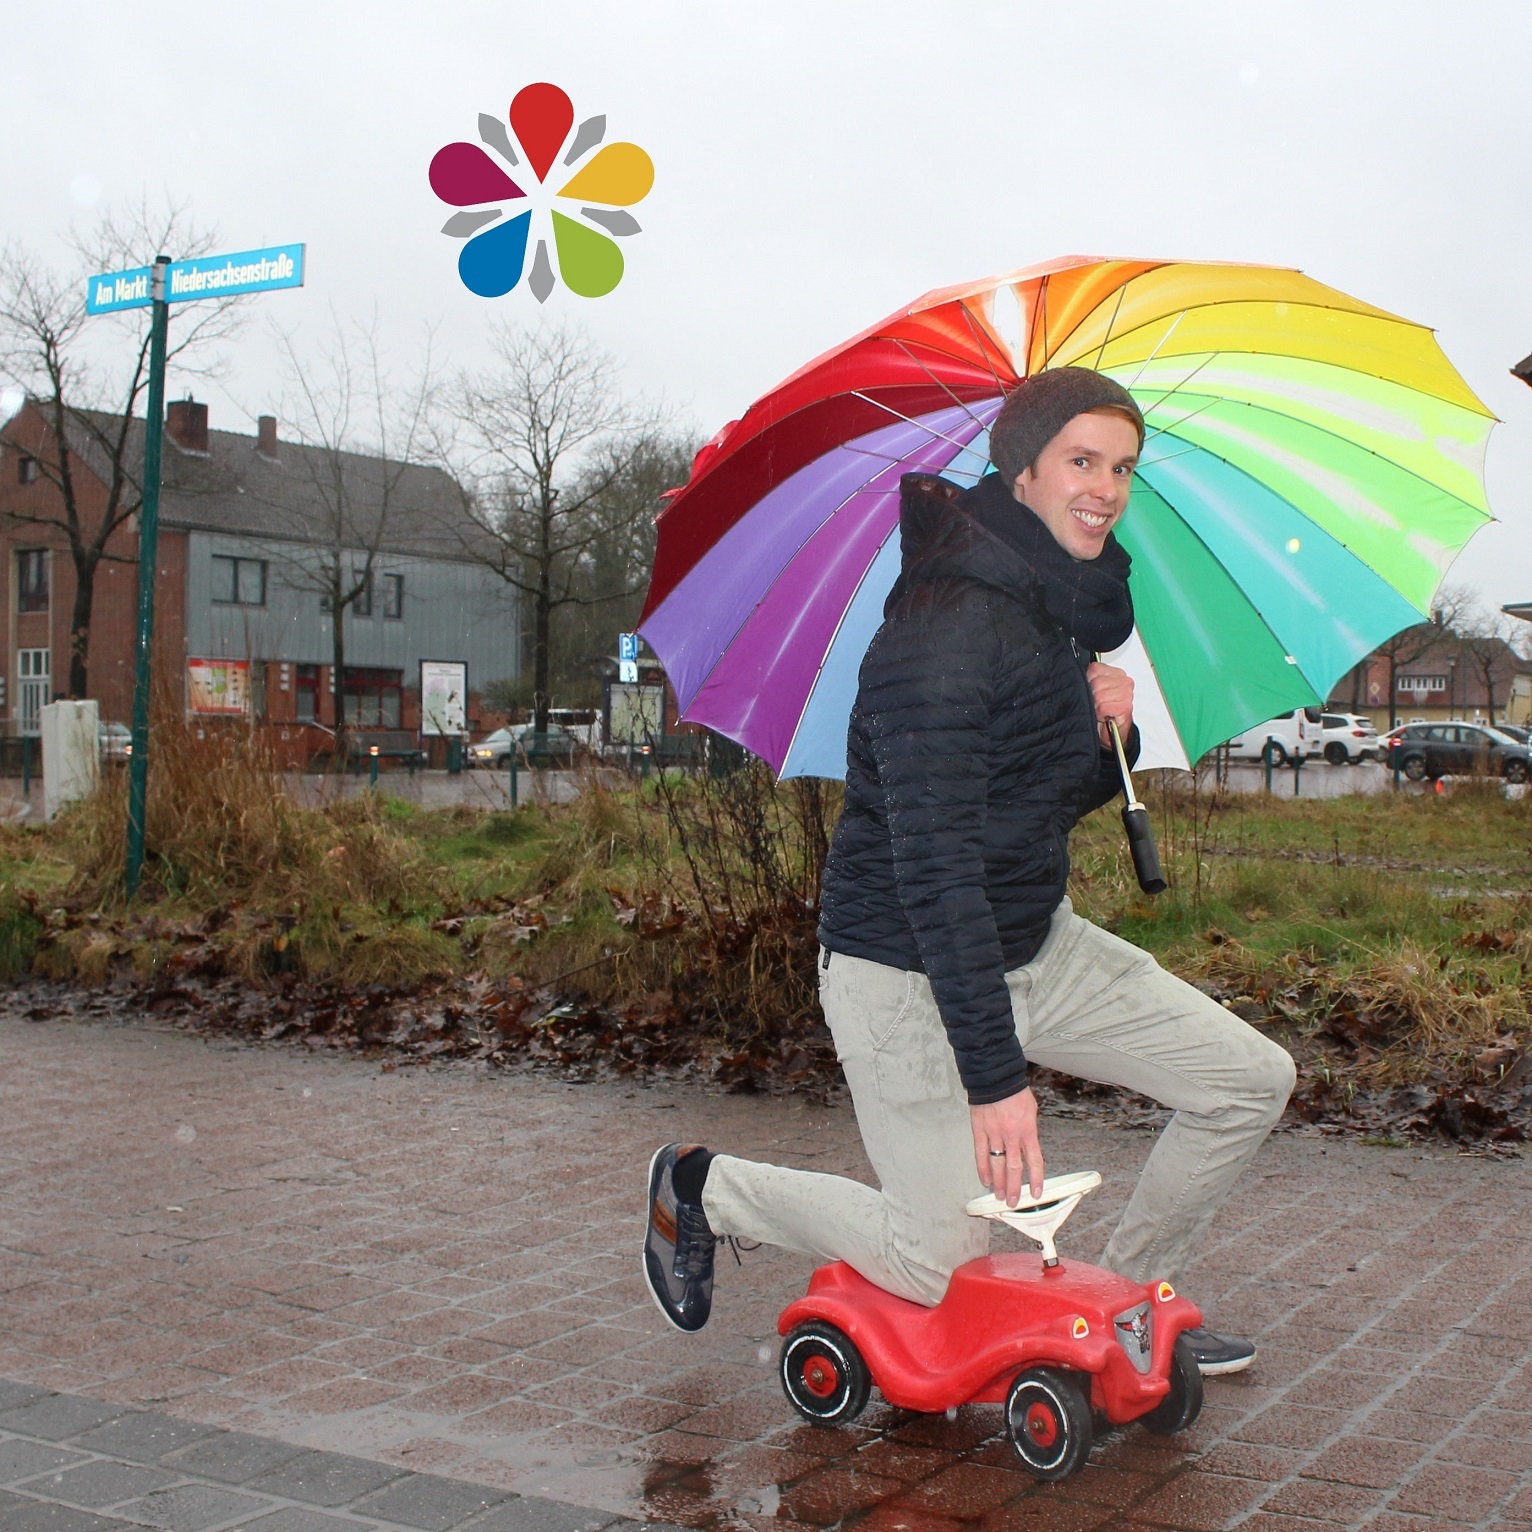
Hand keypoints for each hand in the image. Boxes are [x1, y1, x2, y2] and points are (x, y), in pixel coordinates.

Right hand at [971, 1087, 1043, 1205]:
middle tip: (1013, 1201)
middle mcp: (1011, 1135)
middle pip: (1014, 1167)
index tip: (1036, 1193)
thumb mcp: (1031, 1110)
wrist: (995, 1077)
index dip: (1036, 1179)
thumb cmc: (1014, 1091)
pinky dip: (982, 1168)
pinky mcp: (979, 1130)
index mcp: (1027, 1130)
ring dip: (998, 1182)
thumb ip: (1029, 1131)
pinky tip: (984, 1179)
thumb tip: (1028, 1147)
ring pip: (997, 1163)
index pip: (1034, 1161)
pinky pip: (981, 1153)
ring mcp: (994, 1133)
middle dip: (1014, 1187)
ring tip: (998, 1195)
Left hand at [1086, 661, 1133, 749]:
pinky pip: (1104, 707)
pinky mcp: (1126, 707)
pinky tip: (1104, 716)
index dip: (1087, 683)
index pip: (1095, 669)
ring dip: (1096, 707)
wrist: (1110, 731)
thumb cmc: (1101, 711)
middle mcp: (1125, 681)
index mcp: (1116, 673)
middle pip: (1096, 683)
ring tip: (1100, 711)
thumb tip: (1078, 675)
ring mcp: (1127, 694)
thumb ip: (1088, 678)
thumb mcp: (1091, 688)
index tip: (1092, 692)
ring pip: (1099, 696)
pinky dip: (1101, 714)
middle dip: (1092, 697)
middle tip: (1096, 704)